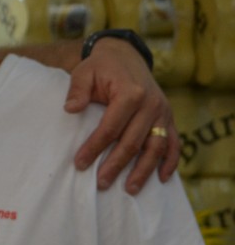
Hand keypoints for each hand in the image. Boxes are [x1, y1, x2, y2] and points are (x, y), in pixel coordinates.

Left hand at [65, 37, 176, 193]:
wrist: (125, 55)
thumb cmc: (101, 68)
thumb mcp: (84, 72)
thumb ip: (77, 90)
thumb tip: (70, 109)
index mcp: (130, 93)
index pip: (110, 128)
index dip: (94, 147)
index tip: (80, 164)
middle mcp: (151, 104)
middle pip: (133, 142)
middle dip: (116, 165)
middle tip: (101, 184)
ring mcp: (163, 112)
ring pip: (156, 147)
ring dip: (144, 170)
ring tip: (130, 189)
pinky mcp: (168, 118)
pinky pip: (174, 142)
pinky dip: (171, 161)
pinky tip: (162, 178)